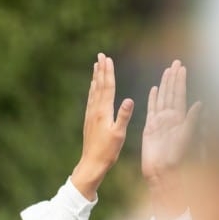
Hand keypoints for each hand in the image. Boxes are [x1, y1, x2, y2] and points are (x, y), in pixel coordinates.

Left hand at [70, 53, 133, 199]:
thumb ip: (123, 116)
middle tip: (100, 55)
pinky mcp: (89, 121)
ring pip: (94, 92)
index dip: (108, 72)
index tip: (108, 59)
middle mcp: (95, 111)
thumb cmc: (107, 151)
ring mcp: (90, 115)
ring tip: (96, 66)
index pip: (107, 88)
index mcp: (103, 112)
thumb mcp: (119, 134)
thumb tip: (129, 99)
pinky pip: (91, 100)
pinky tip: (93, 87)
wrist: (91, 164)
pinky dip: (93, 90)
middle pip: (99, 86)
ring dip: (96, 77)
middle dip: (101, 70)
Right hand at [141, 60, 201, 183]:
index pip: (180, 95)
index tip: (182, 67)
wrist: (162, 172)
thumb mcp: (186, 138)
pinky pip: (151, 109)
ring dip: (164, 84)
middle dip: (174, 77)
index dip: (180, 81)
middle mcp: (171, 118)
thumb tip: (200, 103)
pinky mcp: (150, 128)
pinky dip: (153, 99)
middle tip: (176, 62)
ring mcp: (160, 122)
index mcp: (180, 118)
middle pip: (172, 93)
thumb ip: (192, 121)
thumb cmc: (176, 158)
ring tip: (166, 71)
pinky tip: (154, 90)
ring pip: (162, 98)